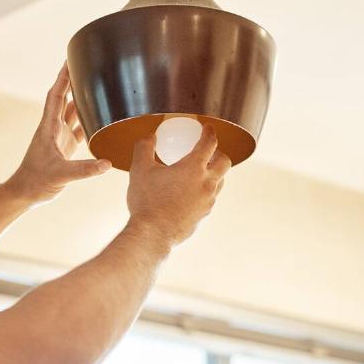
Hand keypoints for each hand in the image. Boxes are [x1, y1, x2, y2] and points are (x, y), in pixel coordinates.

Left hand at [6, 63, 111, 205]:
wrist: (25, 193)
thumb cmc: (36, 181)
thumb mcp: (61, 175)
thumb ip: (84, 170)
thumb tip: (106, 164)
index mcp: (49, 128)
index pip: (56, 96)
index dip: (62, 78)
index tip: (69, 60)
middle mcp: (54, 128)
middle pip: (65, 98)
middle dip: (73, 81)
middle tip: (85, 65)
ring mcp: (59, 137)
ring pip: (72, 112)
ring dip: (82, 99)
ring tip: (95, 85)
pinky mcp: (65, 147)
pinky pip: (78, 128)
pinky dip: (88, 121)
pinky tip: (99, 116)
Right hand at [127, 125, 230, 246]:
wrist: (152, 235)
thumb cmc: (147, 201)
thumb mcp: (139, 170)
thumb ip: (144, 148)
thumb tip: (149, 137)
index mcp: (194, 168)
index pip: (210, 143)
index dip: (209, 132)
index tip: (207, 128)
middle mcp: (206, 184)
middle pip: (224, 162)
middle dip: (219, 153)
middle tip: (208, 151)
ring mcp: (208, 202)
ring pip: (220, 182)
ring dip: (214, 173)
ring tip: (200, 173)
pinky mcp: (204, 216)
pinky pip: (210, 199)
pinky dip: (205, 191)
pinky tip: (190, 194)